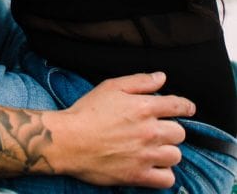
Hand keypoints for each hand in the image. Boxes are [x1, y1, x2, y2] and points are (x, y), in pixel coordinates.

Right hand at [50, 72, 193, 187]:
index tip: (188, 109)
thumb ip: (139, 81)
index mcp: (144, 107)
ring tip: (155, 148)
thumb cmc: (87, 111)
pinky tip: (154, 166)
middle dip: (171, 129)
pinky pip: (167, 179)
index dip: (186, 106)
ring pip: (176, 156)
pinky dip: (164, 174)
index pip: (177, 106)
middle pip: (179, 133)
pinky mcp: (139, 175)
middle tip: (158, 130)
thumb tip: (161, 77)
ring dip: (168, 151)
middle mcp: (149, 131)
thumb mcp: (111, 86)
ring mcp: (146, 155)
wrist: (69, 140)